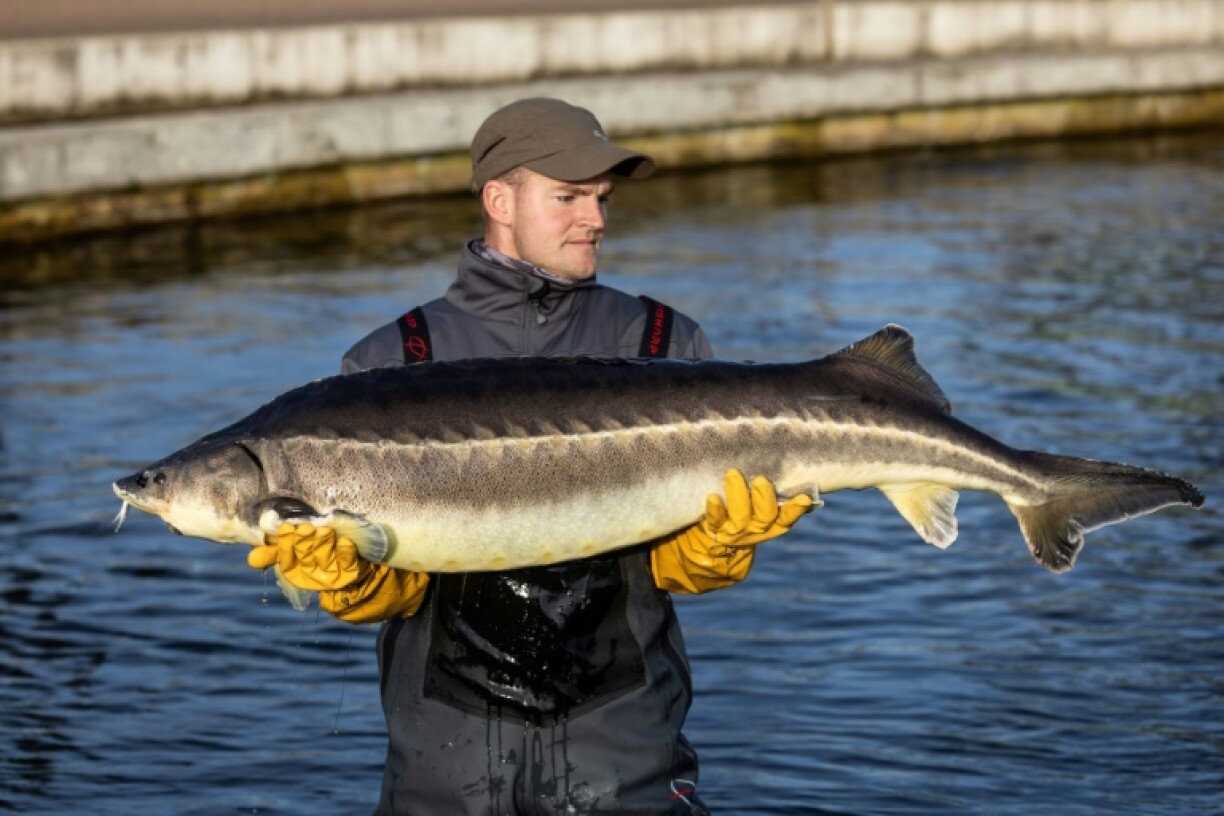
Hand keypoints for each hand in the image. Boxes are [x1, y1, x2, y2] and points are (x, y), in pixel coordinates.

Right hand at [247, 521, 369, 591]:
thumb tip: (251, 558)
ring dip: (324, 544)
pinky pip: (348, 562)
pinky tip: (344, 541)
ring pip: (326, 559)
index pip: (286, 561)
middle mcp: (312, 576)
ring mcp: (332, 576)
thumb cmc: (316, 554)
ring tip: (324, 530)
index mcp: (295, 572)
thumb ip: (274, 552)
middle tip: (306, 528)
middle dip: (304, 543)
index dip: (286, 545)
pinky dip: (345, 552)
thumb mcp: (294, 552)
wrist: (350, 571)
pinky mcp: (351, 572)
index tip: (286, 528)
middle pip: (306, 558)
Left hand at [699, 468, 814, 547]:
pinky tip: (712, 497)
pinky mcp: (716, 529)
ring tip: (733, 474)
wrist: (722, 538)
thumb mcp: (763, 503)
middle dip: (764, 497)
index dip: (796, 509)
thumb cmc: (748, 508)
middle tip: (761, 480)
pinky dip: (715, 509)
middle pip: (765, 515)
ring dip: (737, 494)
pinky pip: (715, 520)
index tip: (803, 498)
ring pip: (740, 516)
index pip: (788, 515)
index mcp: (775, 522)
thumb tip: (784, 454)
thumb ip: (774, 488)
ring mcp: (737, 530)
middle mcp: (758, 528)